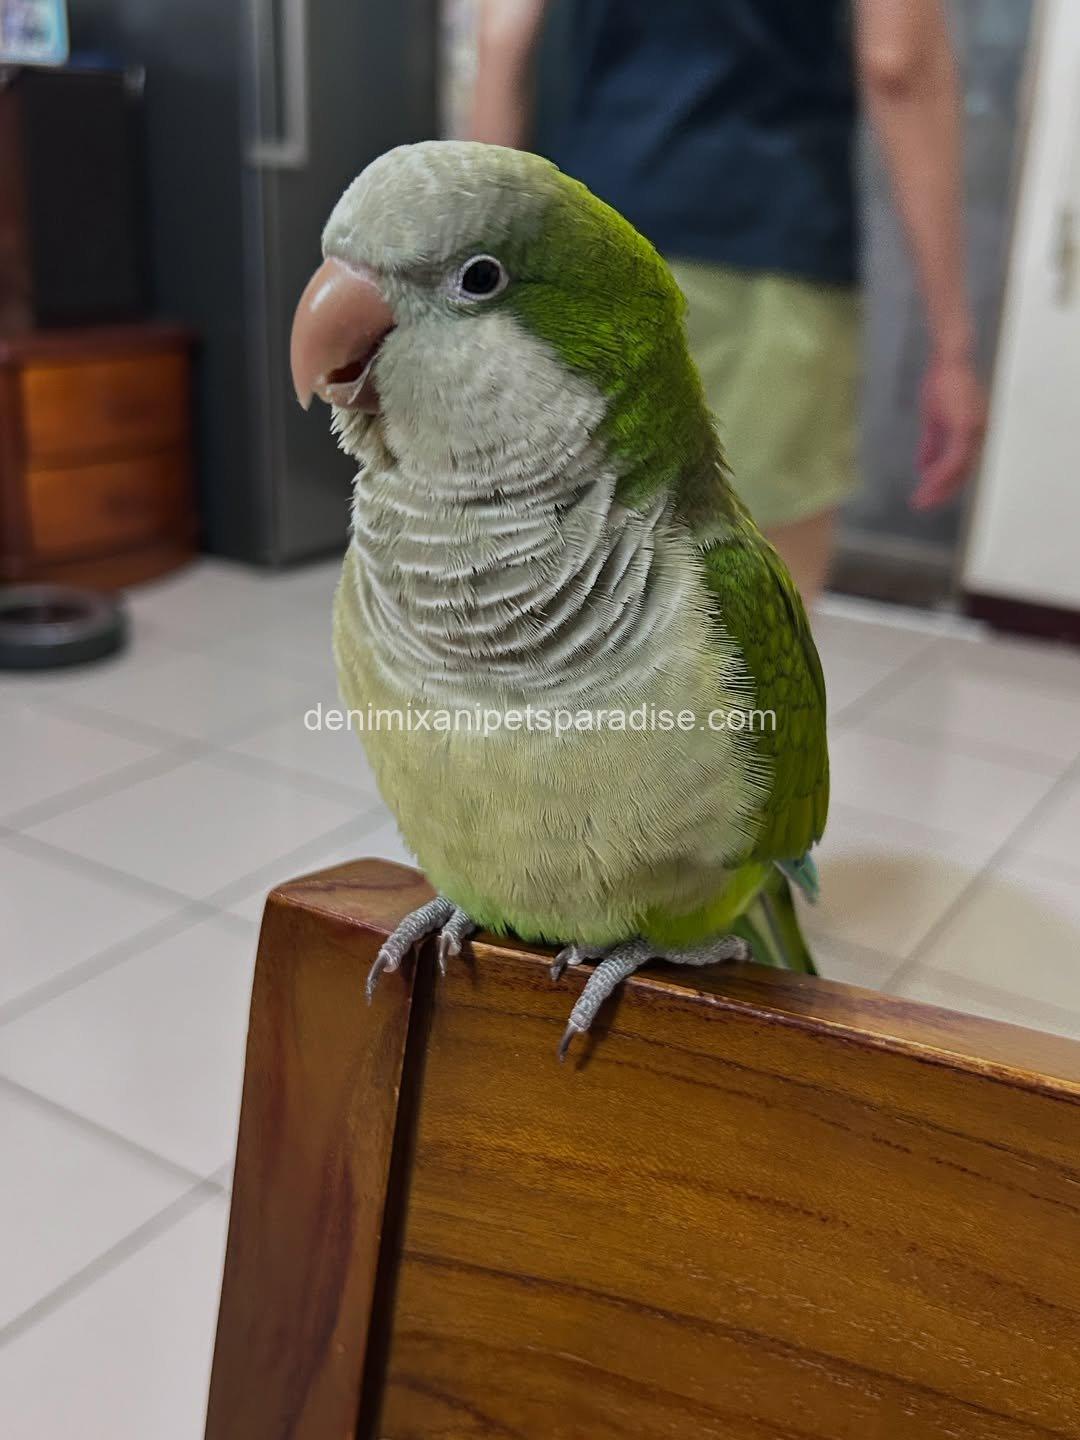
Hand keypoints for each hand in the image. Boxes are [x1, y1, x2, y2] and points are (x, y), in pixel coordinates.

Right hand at [911, 353, 987, 510]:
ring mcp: (974, 431)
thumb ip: (930, 445)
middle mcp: (978, 434)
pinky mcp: (965, 426)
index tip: (928, 496)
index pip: (961, 466)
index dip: (944, 483)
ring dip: (938, 486)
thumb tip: (923, 467)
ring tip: (921, 499)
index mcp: (972, 433)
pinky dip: (940, 472)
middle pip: (962, 472)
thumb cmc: (942, 383)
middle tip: (923, 505)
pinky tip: (926, 481)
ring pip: (958, 469)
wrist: (947, 361)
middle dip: (941, 491)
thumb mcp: (933, 420)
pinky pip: (953, 458)